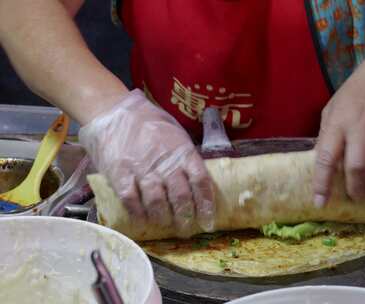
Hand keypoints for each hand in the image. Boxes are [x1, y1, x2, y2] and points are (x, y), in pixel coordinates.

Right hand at [79, 89, 214, 231]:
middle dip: (186, 218)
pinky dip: (138, 213)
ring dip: (164, 218)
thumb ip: (186, 156)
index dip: (206, 204)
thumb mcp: (176, 133)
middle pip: (181, 197)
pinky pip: (131, 200)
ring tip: (166, 225)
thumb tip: (197, 180)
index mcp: (184, 152)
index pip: (201, 182)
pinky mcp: (120, 174)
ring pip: (158, 203)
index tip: (209, 221)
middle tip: (187, 229)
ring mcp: (142, 170)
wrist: (113, 111)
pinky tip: (142, 221)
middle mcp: (166, 164)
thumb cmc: (149, 121)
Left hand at [313, 53, 364, 206]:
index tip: (320, 202)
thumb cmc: (355, 92)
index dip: (322, 182)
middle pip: (355, 166)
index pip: (325, 157)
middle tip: (355, 198)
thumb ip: (325, 135)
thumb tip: (319, 162)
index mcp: (337, 123)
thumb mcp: (331, 108)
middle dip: (354, 188)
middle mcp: (359, 127)